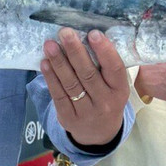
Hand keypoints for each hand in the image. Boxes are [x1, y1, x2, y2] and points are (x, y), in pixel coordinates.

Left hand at [41, 28, 129, 147]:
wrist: (100, 133)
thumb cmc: (107, 99)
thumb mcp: (115, 87)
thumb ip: (106, 67)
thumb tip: (88, 36)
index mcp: (120, 90)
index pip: (114, 69)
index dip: (104, 51)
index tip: (93, 33)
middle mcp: (105, 102)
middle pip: (88, 74)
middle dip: (75, 51)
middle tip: (65, 32)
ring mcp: (86, 112)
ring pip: (71, 84)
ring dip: (59, 62)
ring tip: (50, 44)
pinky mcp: (68, 118)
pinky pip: (58, 95)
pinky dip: (51, 78)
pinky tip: (45, 63)